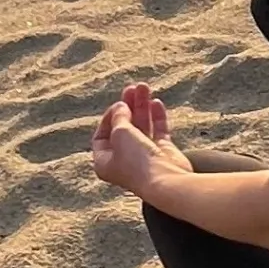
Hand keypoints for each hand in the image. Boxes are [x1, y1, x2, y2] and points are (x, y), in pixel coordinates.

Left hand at [90, 83, 182, 200]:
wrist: (166, 180)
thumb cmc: (137, 161)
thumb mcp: (120, 133)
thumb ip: (119, 117)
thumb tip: (121, 106)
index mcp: (105, 162)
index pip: (102, 135)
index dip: (109, 117)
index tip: (118, 104)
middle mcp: (123, 161)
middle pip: (123, 128)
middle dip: (128, 107)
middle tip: (132, 88)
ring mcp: (144, 157)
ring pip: (141, 127)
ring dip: (142, 106)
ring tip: (145, 87)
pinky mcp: (163, 153)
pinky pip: (158, 131)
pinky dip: (156, 117)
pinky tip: (156, 102)